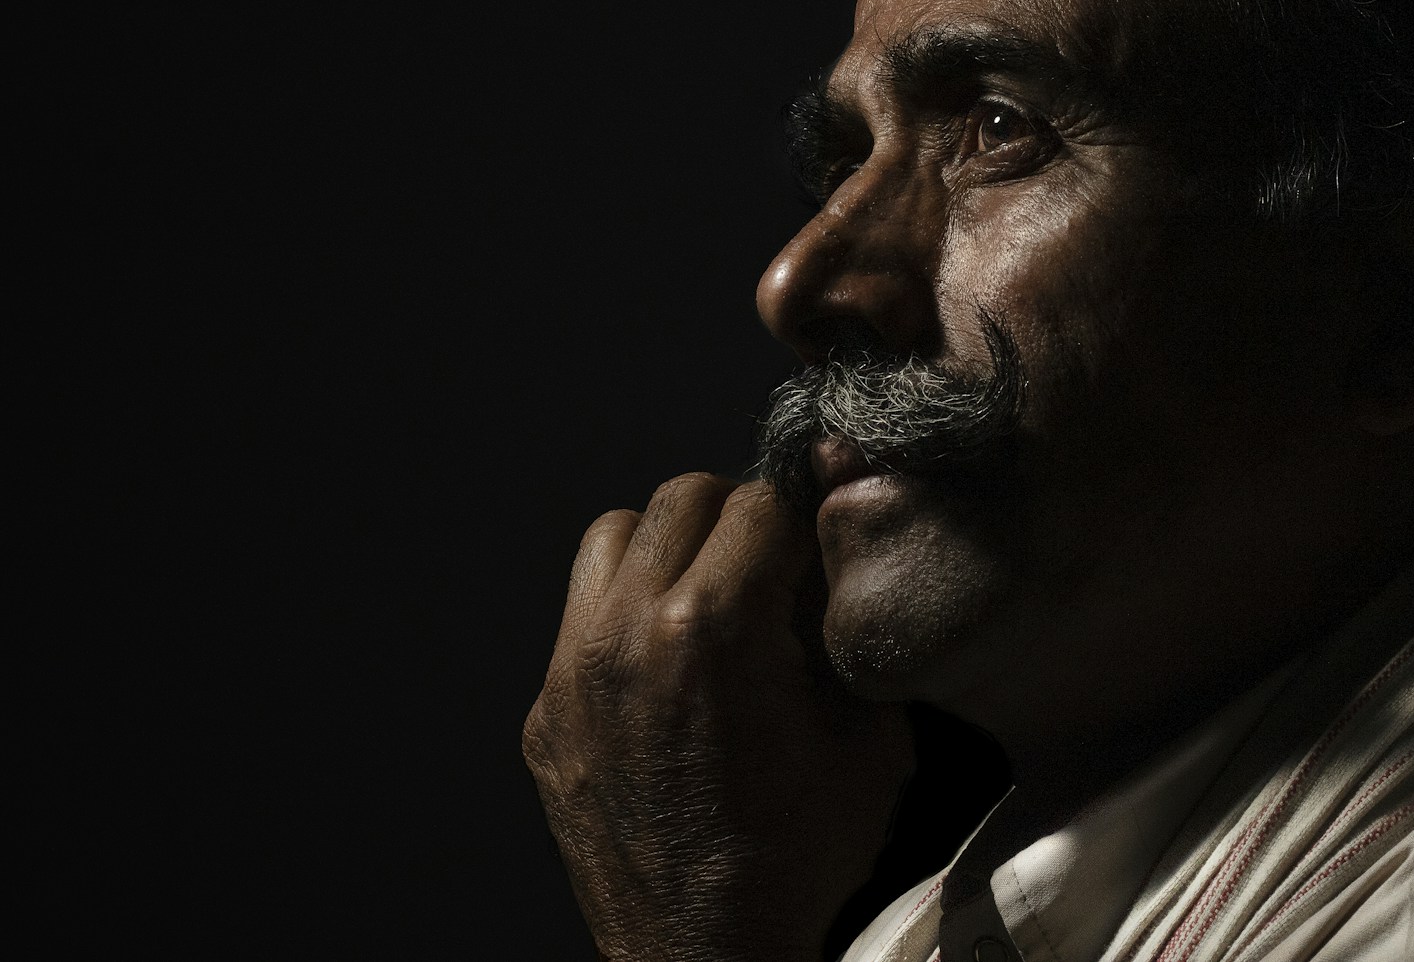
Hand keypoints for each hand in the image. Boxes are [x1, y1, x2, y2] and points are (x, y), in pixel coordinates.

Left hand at [523, 475, 913, 961]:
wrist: (704, 955)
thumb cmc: (797, 858)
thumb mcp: (868, 738)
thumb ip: (846, 630)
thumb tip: (830, 559)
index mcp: (716, 629)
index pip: (759, 500)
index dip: (800, 522)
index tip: (812, 551)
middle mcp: (630, 633)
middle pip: (682, 497)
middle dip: (736, 520)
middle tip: (765, 570)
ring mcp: (573, 671)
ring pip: (612, 535)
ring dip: (667, 550)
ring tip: (705, 601)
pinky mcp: (546, 710)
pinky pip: (579, 614)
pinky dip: (624, 613)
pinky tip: (665, 664)